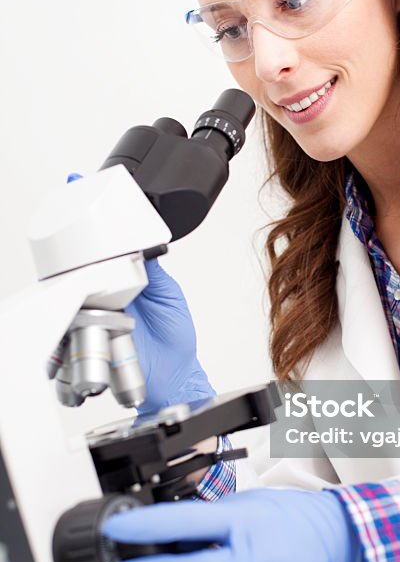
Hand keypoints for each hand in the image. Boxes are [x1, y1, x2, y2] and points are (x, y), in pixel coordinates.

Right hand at [66, 174, 211, 412]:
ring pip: (70, 280)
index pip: (108, 243)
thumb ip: (154, 271)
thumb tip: (144, 245)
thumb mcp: (169, 295)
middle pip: (82, 256)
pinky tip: (65, 280)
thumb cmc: (174, 339)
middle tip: (72, 197)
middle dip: (73, 229)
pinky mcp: (84, 330)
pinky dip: (64, 298)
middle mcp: (107, 289)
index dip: (95, 217)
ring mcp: (93, 308)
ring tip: (68, 234)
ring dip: (67, 260)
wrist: (172, 377)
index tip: (84, 185)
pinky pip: (67, 311)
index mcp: (128, 276)